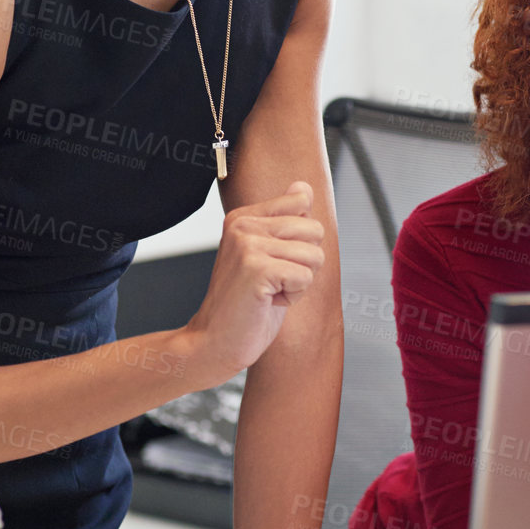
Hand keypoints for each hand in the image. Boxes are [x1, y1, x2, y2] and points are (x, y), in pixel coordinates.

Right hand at [180, 181, 324, 388]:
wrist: (214, 342)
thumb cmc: (244, 304)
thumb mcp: (268, 255)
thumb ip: (285, 220)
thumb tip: (303, 187)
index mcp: (244, 217)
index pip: (302, 202)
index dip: (300, 240)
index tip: (273, 260)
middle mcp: (244, 225)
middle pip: (315, 230)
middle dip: (304, 263)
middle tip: (272, 281)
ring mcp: (248, 245)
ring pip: (314, 255)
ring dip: (299, 282)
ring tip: (268, 291)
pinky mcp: (257, 268)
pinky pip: (305, 277)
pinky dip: (293, 297)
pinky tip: (267, 301)